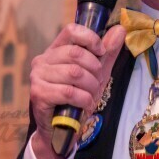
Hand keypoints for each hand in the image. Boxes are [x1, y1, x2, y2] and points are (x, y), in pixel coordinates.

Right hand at [28, 23, 125, 158]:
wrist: (60, 129)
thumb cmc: (76, 97)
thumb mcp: (96, 73)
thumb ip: (107, 52)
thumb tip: (120, 29)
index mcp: (55, 50)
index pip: (71, 30)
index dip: (90, 39)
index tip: (101, 52)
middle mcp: (43, 60)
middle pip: (76, 53)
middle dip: (94, 70)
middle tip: (97, 83)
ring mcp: (38, 76)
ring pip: (74, 73)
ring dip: (90, 87)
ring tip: (91, 96)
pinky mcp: (38, 94)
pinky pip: (68, 92)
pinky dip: (83, 99)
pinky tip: (85, 105)